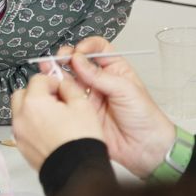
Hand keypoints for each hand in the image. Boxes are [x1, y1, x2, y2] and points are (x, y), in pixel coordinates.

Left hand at [11, 73, 103, 170]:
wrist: (77, 172)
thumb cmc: (80, 141)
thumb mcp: (83, 106)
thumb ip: (69, 88)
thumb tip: (62, 84)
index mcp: (34, 103)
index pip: (37, 80)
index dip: (52, 81)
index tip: (61, 88)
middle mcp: (21, 117)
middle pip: (22, 94)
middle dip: (37, 93)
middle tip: (54, 100)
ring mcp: (19, 133)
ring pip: (20, 112)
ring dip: (32, 109)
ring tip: (53, 118)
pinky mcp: (21, 147)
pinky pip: (23, 128)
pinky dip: (32, 125)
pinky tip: (49, 132)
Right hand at [66, 37, 175, 177]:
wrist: (144, 148)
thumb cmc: (145, 118)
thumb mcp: (126, 90)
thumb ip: (100, 75)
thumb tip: (78, 60)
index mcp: (115, 70)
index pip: (98, 49)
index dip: (87, 46)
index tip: (79, 51)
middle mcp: (99, 81)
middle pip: (78, 62)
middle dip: (67, 57)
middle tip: (61, 59)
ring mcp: (89, 95)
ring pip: (68, 78)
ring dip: (57, 72)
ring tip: (50, 70)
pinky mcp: (80, 110)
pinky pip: (65, 98)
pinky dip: (57, 91)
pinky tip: (54, 88)